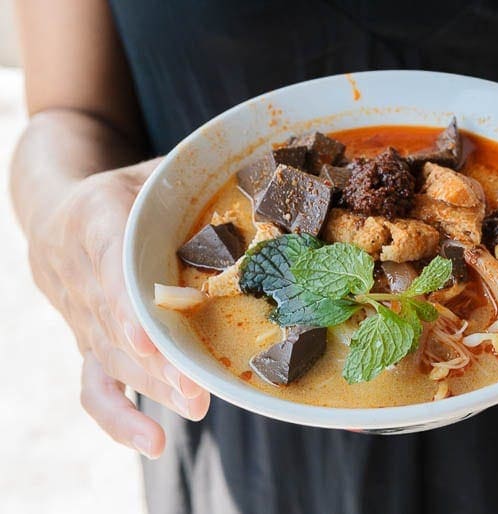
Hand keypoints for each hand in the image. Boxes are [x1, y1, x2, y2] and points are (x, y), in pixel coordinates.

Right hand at [28, 159, 209, 458]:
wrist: (58, 212)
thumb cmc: (126, 190)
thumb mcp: (153, 173)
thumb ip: (193, 188)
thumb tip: (269, 196)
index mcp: (93, 216)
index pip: (107, 260)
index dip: (125, 300)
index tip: (147, 332)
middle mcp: (78, 271)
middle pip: (114, 324)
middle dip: (157, 359)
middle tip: (196, 387)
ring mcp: (80, 315)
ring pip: (111, 359)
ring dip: (153, 385)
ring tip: (194, 404)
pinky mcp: (88, 344)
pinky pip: (95, 386)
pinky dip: (121, 417)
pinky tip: (153, 442)